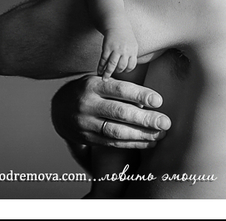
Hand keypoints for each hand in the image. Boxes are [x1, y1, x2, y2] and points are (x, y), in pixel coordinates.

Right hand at [51, 75, 170, 148]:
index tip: (159, 101)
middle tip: (165, 122)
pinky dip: (133, 144)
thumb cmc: (89, 91)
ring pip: (116, 131)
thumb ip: (119, 88)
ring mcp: (86, 123)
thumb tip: (149, 99)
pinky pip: (112, 143)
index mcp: (93, 85)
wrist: (60, 109)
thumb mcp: (99, 81)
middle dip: (145, 119)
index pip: (120, 90)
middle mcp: (88, 104)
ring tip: (160, 135)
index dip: (140, 95)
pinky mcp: (87, 138)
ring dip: (141, 135)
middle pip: (120, 113)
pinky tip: (149, 142)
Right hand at [98, 27, 138, 78]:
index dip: (127, 70)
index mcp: (133, 50)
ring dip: (107, 73)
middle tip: (113, 74)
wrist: (117, 24)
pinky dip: (101, 66)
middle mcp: (125, 51)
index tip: (123, 71)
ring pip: (112, 65)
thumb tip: (128, 67)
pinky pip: (103, 59)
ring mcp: (115, 49)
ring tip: (104, 79)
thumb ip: (131, 55)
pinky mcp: (107, 47)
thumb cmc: (125, 36)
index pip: (131, 65)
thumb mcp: (133, 45)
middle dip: (117, 72)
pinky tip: (99, 71)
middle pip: (121, 66)